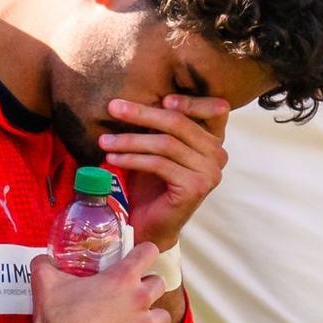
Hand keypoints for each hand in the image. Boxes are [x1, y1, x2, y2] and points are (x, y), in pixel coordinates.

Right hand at [26, 243, 172, 322]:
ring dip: (152, 317)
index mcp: (122, 277)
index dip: (145, 253)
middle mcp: (140, 299)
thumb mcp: (45, 282)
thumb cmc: (55, 319)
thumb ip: (46, 264)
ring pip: (164, 316)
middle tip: (131, 296)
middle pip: (159, 284)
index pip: (149, 252)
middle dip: (147, 287)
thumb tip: (44, 259)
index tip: (140, 258)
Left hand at [99, 95, 229, 251]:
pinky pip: (159, 164)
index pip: (216, 109)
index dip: (191, 101)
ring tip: (105, 140)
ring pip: (166, 144)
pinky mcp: (195, 187)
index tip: (161, 99)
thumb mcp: (158, 147)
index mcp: (214, 140)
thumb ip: (159, 125)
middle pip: (179, 123)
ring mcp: (210, 172)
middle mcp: (218, 155)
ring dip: (130, 139)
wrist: (152, 224)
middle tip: (113, 107)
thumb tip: (133, 98)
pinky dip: (133, 158)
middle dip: (142, 113)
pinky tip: (114, 157)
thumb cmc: (152, 183)